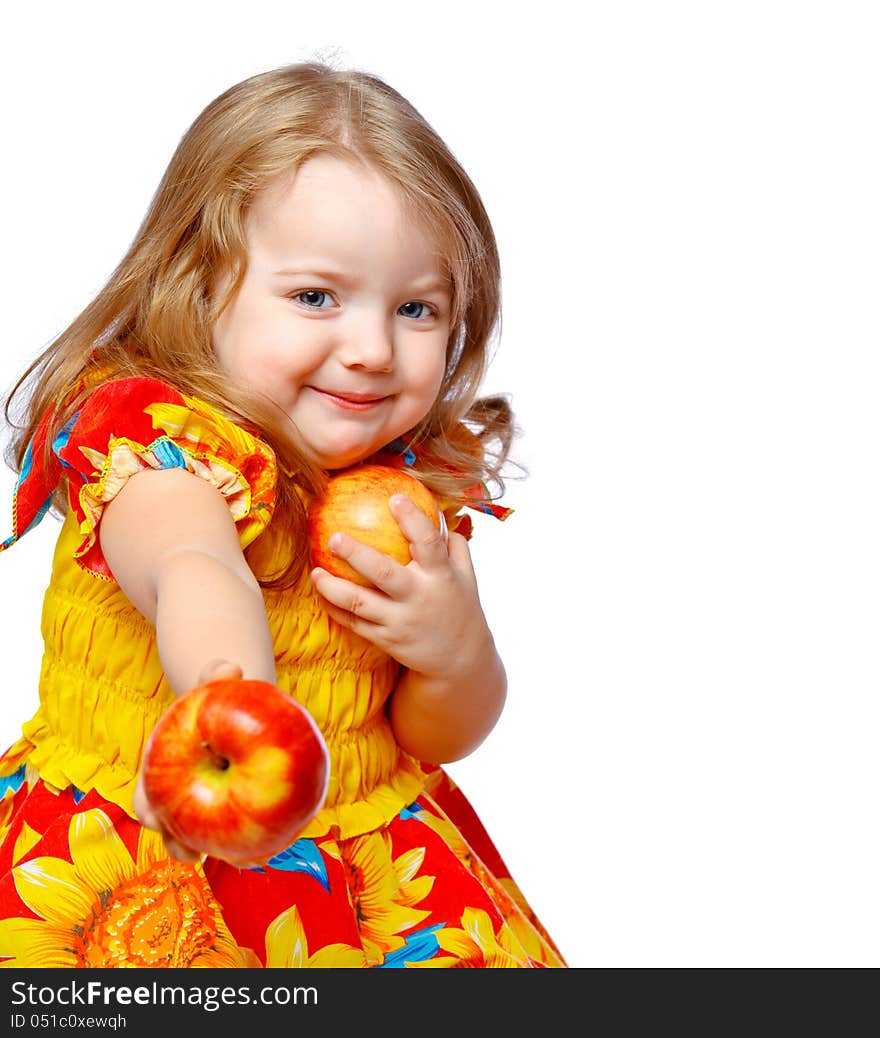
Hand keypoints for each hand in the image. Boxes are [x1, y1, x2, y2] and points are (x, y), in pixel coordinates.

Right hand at [133, 658, 243, 862]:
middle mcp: (177, 801)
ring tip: (238, 859)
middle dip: (179, 846)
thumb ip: (217, 674)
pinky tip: (269, 848)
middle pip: (172, 831)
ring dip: (219, 852)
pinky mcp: (234, 817)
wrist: (236, 712)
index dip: (149, 812)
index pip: (146, 799)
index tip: (155, 819)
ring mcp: (204, 813)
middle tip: (194, 854)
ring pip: (205, 841)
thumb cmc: (218, 699)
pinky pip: (239, 834)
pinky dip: (250, 843)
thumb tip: (230, 667)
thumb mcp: (213, 683)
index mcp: (160, 774)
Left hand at [309, 494, 493, 679]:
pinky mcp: (386, 640)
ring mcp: (400, 621)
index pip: (428, 542)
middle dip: (357, 554)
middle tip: (334, 536)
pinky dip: (336, 609)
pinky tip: (321, 594)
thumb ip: (455, 547)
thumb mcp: (467, 578)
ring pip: (359, 602)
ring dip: (333, 587)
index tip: (394, 498)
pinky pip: (355, 623)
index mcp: (441, 576)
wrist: (460, 662)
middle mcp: (419, 598)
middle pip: (383, 573)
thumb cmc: (461, 609)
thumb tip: (439, 512)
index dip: (412, 519)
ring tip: (315, 571)